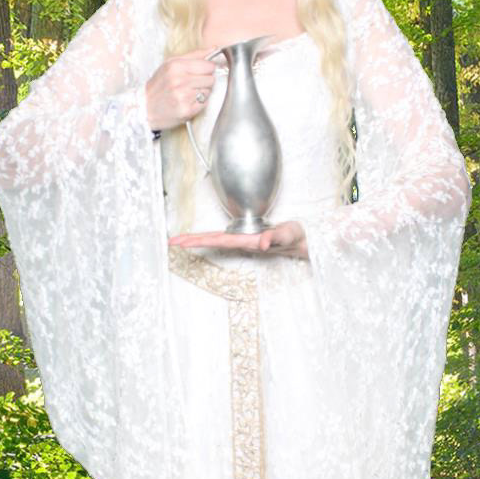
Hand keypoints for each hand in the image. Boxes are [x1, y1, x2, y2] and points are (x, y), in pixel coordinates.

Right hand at [145, 49, 217, 130]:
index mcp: (176, 66)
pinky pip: (204, 103)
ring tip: (187, 93)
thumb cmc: (158, 85)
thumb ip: (193, 55)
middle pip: (210, 79)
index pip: (208, 65)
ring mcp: (183, 96)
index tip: (201, 72)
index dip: (207, 69)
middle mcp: (180, 81)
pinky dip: (198, 103)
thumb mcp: (170, 64)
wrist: (144, 108)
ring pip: (208, 91)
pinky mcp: (186, 110)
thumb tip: (214, 49)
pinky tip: (187, 102)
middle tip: (191, 84)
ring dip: (201, 93)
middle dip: (204, 81)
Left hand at [169, 220, 308, 259]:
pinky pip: (225, 238)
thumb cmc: (298, 237)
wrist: (307, 243)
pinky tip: (206, 238)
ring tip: (182, 241)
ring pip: (217, 240)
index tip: (182, 243)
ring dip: (199, 240)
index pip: (218, 240)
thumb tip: (261, 244)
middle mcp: (243, 243)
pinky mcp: (249, 239)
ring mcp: (245, 242)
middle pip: (213, 241)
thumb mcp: (289, 234)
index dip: (199, 240)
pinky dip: (211, 237)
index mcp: (248, 242)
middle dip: (192, 241)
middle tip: (171, 243)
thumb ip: (276, 238)